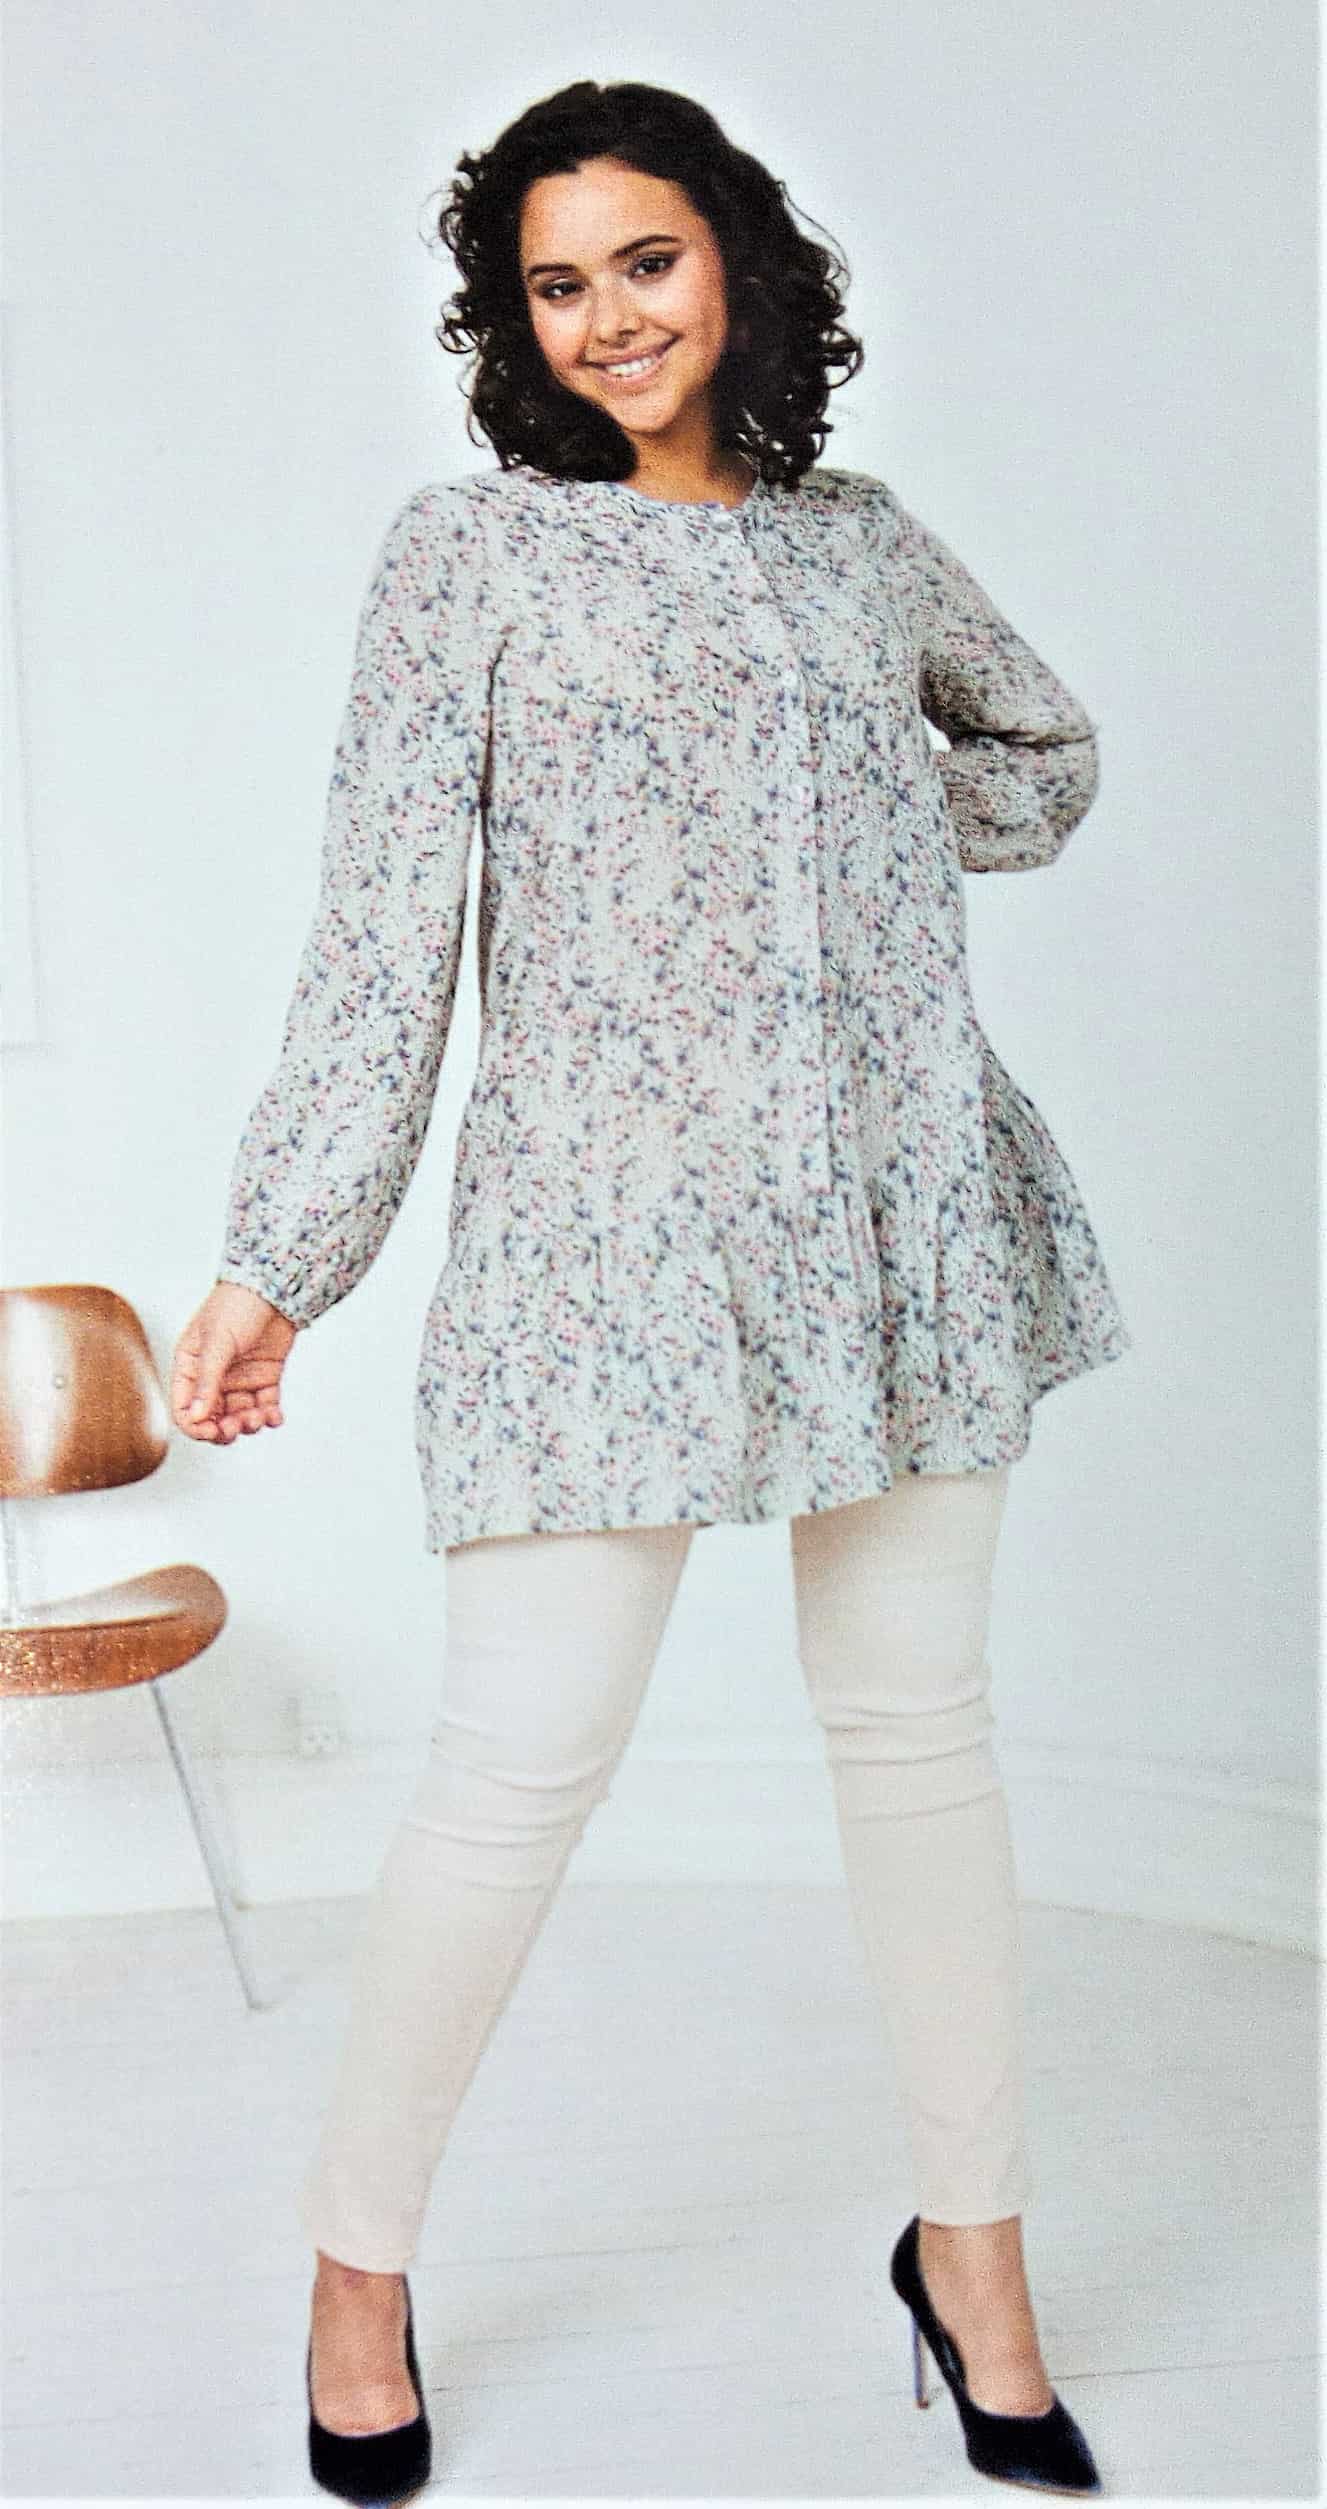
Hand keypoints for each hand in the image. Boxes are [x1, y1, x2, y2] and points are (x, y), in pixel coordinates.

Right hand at [171, 1282, 299, 1442]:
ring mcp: (240, 1379)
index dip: (195, 1426)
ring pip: (239, 1416)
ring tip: (260, 1417)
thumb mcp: (218, 1342)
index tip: (212, 1431)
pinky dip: (270, 1417)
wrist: (275, 1287)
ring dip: (249, 1424)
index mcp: (191, 1367)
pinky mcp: (265, 1379)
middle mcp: (213, 1378)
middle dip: (225, 1429)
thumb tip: (197, 1417)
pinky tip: (275, 1417)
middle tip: (238, 1426)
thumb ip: (208, 1381)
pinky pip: (264, 1407)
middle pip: (212, 1419)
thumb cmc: (236, 1304)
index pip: (184, 1408)